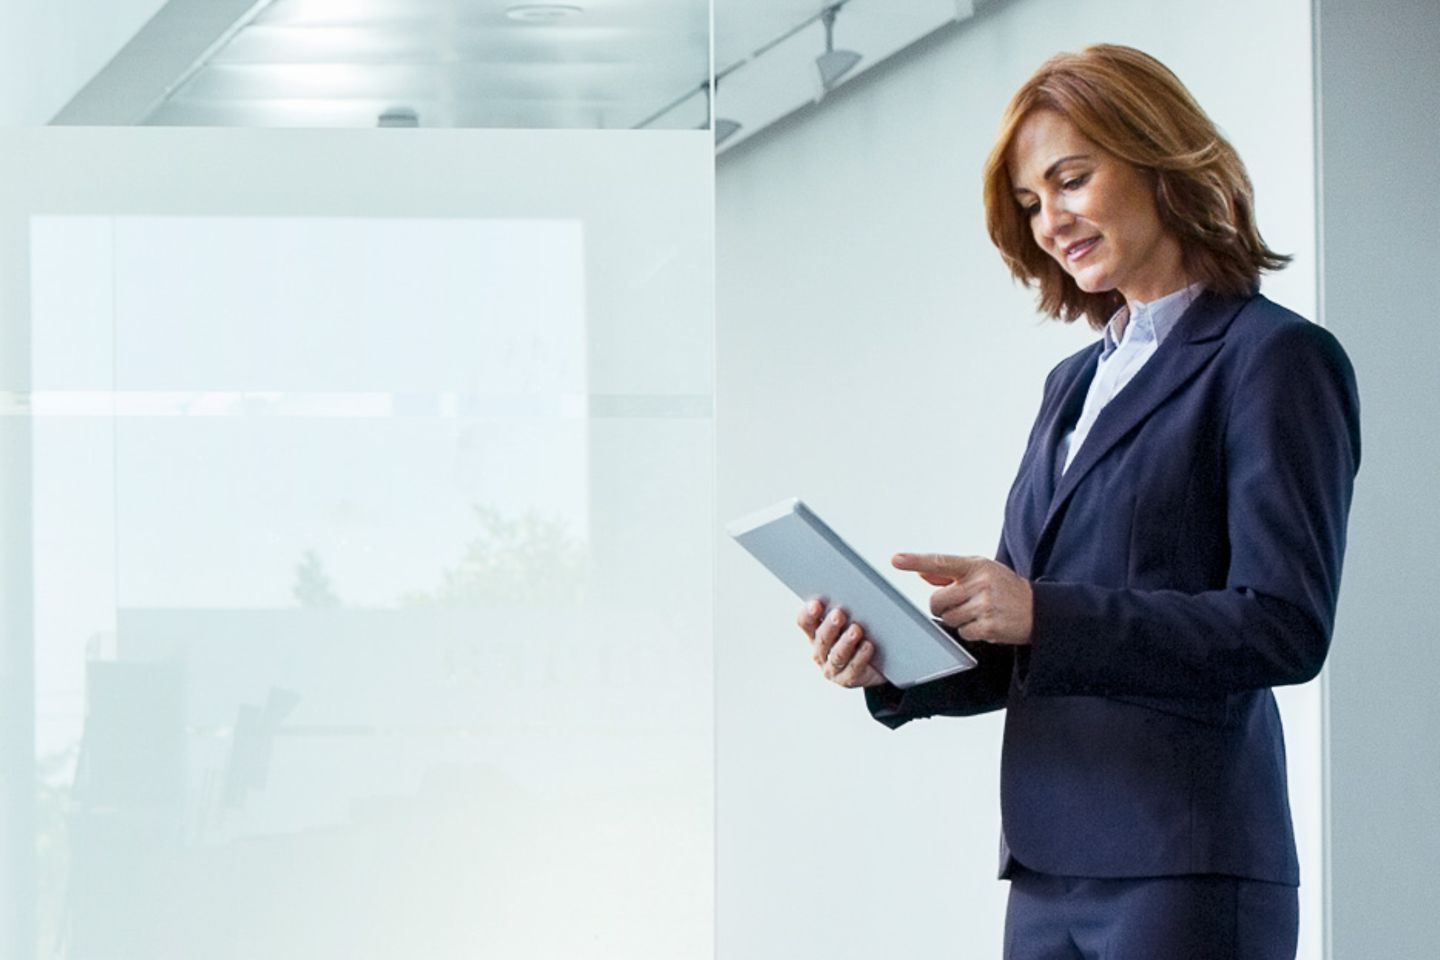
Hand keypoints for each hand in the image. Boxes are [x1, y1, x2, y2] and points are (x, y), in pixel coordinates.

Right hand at [796, 599, 886, 687]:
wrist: (876, 665)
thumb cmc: (860, 637)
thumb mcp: (849, 622)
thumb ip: (845, 611)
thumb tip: (851, 594)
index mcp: (815, 634)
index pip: (805, 623)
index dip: (808, 614)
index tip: (816, 604)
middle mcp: (820, 652)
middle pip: (821, 639)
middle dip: (830, 626)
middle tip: (839, 614)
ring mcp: (832, 668)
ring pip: (837, 655)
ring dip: (846, 642)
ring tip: (856, 630)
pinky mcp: (847, 680)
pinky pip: (853, 669)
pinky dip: (861, 657)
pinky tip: (868, 646)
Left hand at [891, 553, 1033, 644]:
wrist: (1038, 609)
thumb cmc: (1004, 588)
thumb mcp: (982, 571)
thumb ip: (949, 573)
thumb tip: (922, 572)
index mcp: (976, 565)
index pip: (940, 561)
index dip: (916, 561)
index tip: (896, 559)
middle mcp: (980, 583)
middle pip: (936, 600)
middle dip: (942, 606)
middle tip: (962, 603)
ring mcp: (985, 605)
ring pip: (948, 618)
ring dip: (957, 619)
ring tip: (978, 612)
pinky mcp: (989, 626)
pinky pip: (962, 632)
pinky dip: (969, 631)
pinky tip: (985, 623)